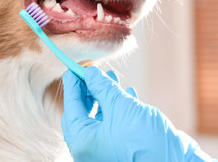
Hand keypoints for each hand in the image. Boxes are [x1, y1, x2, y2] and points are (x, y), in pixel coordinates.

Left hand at [62, 67, 216, 161]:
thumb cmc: (145, 141)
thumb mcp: (121, 107)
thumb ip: (103, 88)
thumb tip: (90, 74)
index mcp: (83, 141)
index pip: (72, 107)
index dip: (73, 85)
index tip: (73, 67)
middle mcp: (90, 148)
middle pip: (83, 112)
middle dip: (90, 89)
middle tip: (93, 71)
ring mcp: (105, 150)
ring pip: (99, 117)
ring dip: (105, 95)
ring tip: (112, 76)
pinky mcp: (122, 148)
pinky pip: (113, 124)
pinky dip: (118, 108)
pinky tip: (128, 93)